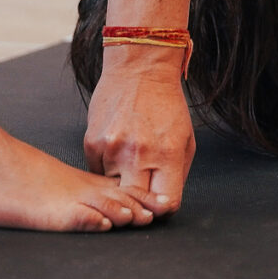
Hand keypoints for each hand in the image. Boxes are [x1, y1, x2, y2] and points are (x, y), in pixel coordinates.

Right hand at [83, 48, 195, 212]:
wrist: (139, 69)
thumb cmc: (166, 105)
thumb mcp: (185, 139)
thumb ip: (177, 175)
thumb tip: (165, 205)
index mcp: (166, 154)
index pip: (165, 203)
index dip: (163, 209)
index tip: (160, 204)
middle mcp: (137, 154)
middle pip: (135, 203)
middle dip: (139, 204)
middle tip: (142, 193)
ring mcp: (111, 149)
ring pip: (112, 190)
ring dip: (120, 185)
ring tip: (129, 166)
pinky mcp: (92, 144)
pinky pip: (97, 172)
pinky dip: (107, 170)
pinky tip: (116, 152)